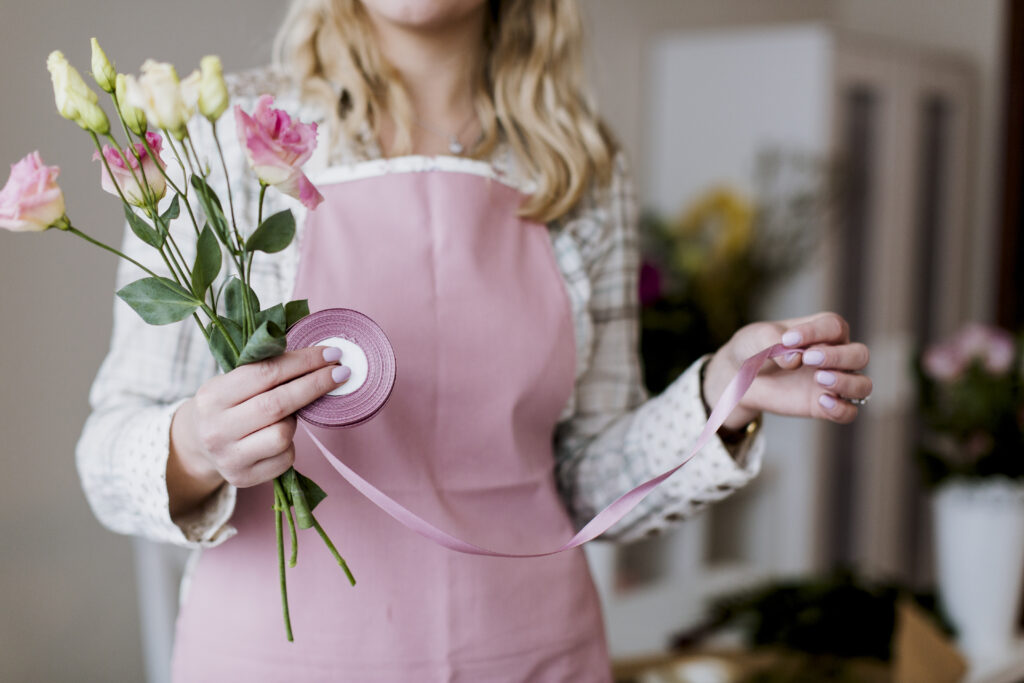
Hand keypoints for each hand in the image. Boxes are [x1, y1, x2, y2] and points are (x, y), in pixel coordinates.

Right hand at [167, 346, 350, 516]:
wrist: (199, 445)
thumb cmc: (228, 405)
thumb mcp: (233, 382)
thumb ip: (266, 370)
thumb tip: (320, 358)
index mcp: (212, 396)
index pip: (265, 373)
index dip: (303, 362)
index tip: (332, 354)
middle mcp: (216, 428)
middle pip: (278, 404)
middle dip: (315, 384)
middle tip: (341, 373)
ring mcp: (229, 457)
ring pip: (283, 434)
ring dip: (296, 420)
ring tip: (288, 414)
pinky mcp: (243, 477)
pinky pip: (285, 458)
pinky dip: (291, 445)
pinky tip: (280, 436)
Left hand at [703, 312, 870, 429]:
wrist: (739, 375)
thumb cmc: (753, 348)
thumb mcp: (757, 338)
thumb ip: (775, 343)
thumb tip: (796, 359)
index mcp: (823, 330)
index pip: (835, 326)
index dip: (815, 332)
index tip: (787, 340)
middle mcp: (835, 355)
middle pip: (859, 354)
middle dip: (838, 356)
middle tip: (808, 359)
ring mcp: (832, 382)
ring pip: (863, 385)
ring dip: (847, 382)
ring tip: (819, 379)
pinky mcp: (823, 405)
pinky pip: (849, 412)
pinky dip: (841, 409)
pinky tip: (822, 401)